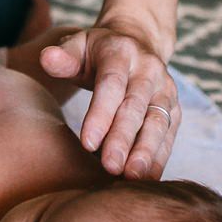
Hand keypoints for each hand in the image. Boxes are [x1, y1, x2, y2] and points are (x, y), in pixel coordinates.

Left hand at [40, 21, 178, 179]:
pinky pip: (168, 135)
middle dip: (123, 139)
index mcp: (121, 52)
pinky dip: (159, 158)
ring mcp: (165, 90)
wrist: (137, 43)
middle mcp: (148, 70)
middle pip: (136, 107)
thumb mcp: (78, 46)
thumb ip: (63, 56)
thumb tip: (47, 59)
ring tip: (133, 177)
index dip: (100, 114)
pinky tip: (148, 179)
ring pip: (158, 123)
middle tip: (110, 167)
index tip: (87, 144)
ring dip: (146, 152)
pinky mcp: (174, 109)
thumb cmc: (97, 53)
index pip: (111, 84)